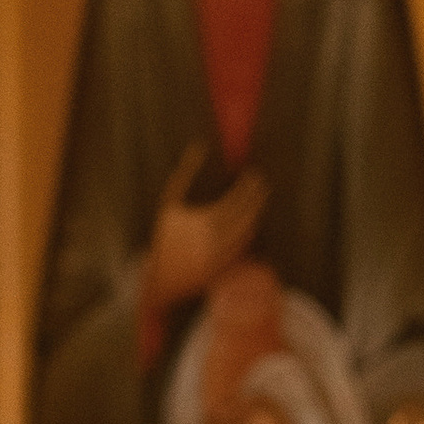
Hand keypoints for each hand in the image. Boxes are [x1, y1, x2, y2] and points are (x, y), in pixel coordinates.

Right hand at [146, 147, 267, 320]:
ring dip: (255, 216)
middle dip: (256, 199)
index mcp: (205, 222)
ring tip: (258, 201)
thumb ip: (186, 173)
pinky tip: (250, 223)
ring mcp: (223, 255)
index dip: (247, 188)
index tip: (254, 175)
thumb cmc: (165, 236)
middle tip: (262, 185)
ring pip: (247, 233)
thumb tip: (198, 146)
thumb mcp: (171, 202)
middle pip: (246, 216)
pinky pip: (243, 248)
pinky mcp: (225, 268)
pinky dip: (248, 235)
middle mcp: (217, 239)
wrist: (161, 276)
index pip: (235, 201)